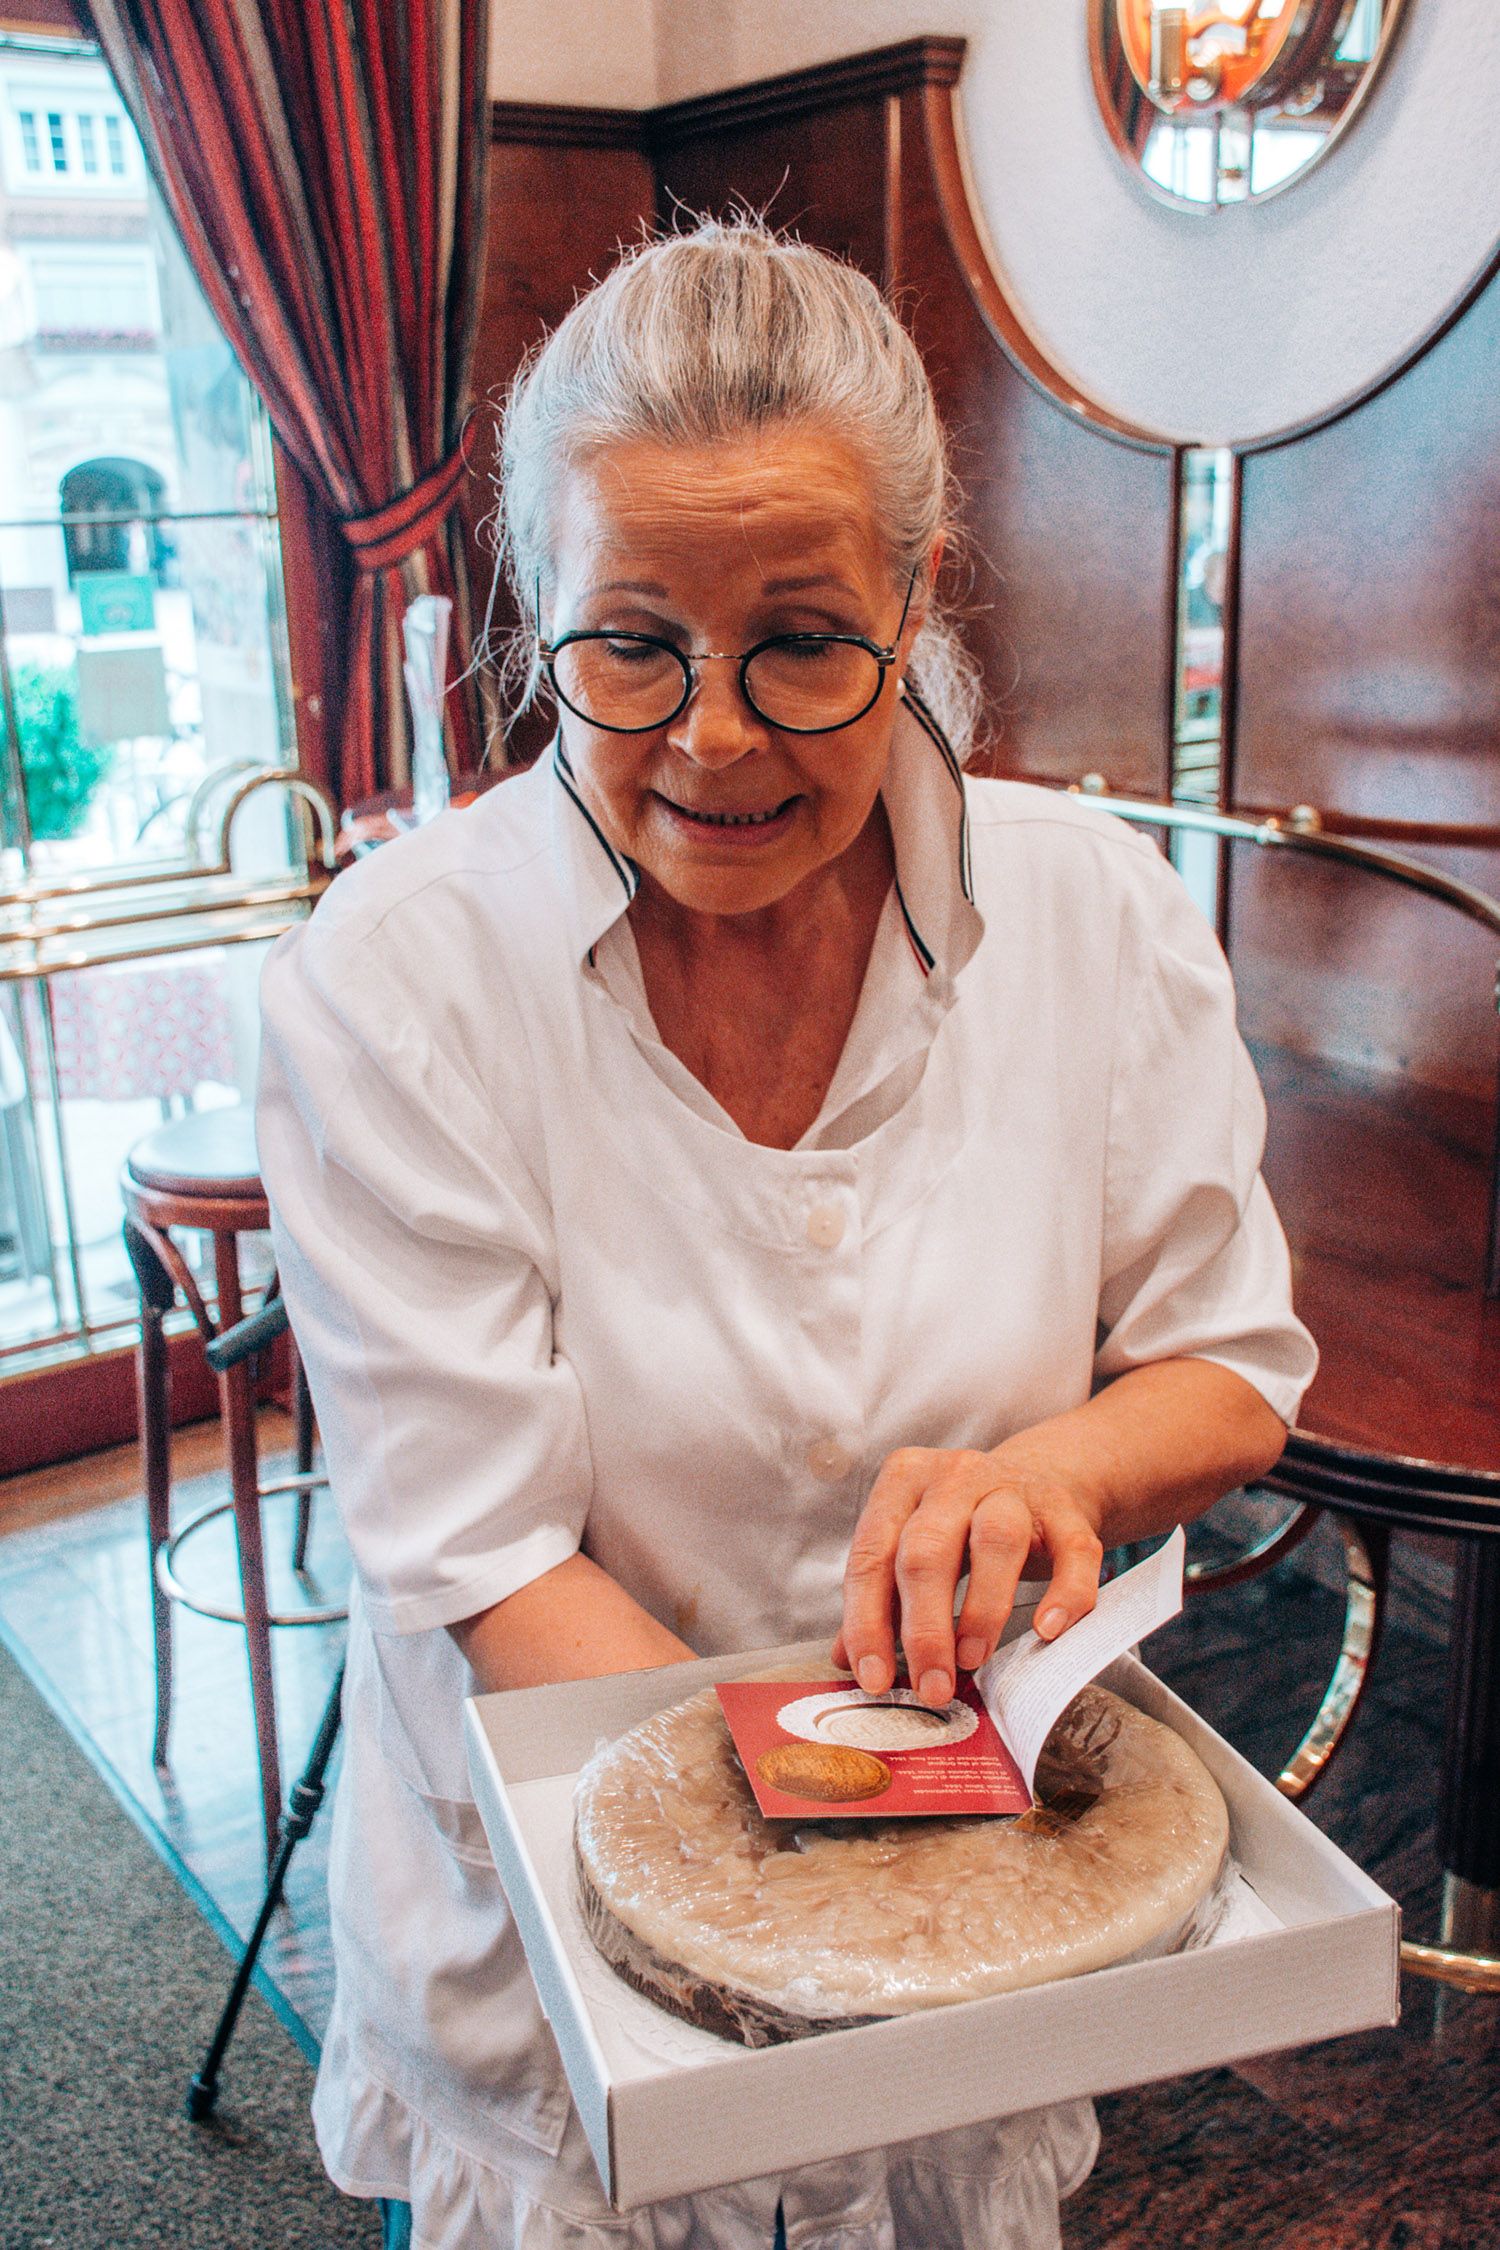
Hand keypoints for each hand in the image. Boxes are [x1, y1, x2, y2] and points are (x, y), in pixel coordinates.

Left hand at [831, 1447, 1105, 1707]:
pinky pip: (1072, 1551)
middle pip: (928, 1549)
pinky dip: (1063, 1594)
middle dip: (924, 1627)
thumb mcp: (913, 1544)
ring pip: (995, 1541)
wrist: (1039, 1475)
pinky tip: (1047, 1631)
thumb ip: (881, 1597)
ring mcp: (1014, 1488)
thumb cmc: (963, 1523)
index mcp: (904, 1480)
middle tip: (930, 1685)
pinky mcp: (1065, 1510)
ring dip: (981, 1609)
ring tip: (972, 1660)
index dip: (867, 1620)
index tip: (874, 1678)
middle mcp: (955, 1476)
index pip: (872, 1553)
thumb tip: (847, 1659)